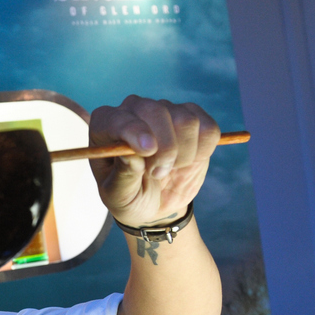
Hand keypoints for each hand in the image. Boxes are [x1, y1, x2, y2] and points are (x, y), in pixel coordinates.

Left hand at [88, 95, 220, 226]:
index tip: (147, 151)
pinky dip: (203, 150)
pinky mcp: (194, 119)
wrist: (154, 203)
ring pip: (185, 120)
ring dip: (183, 154)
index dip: (134, 130)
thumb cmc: (129, 197)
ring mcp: (165, 111)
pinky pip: (208, 128)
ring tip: (169, 169)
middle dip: (164, 148)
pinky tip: (187, 161)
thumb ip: (122, 176)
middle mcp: (134, 111)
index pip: (117, 118)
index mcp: (105, 126)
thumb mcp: (118, 196)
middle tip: (157, 173)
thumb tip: (130, 155)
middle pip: (156, 111)